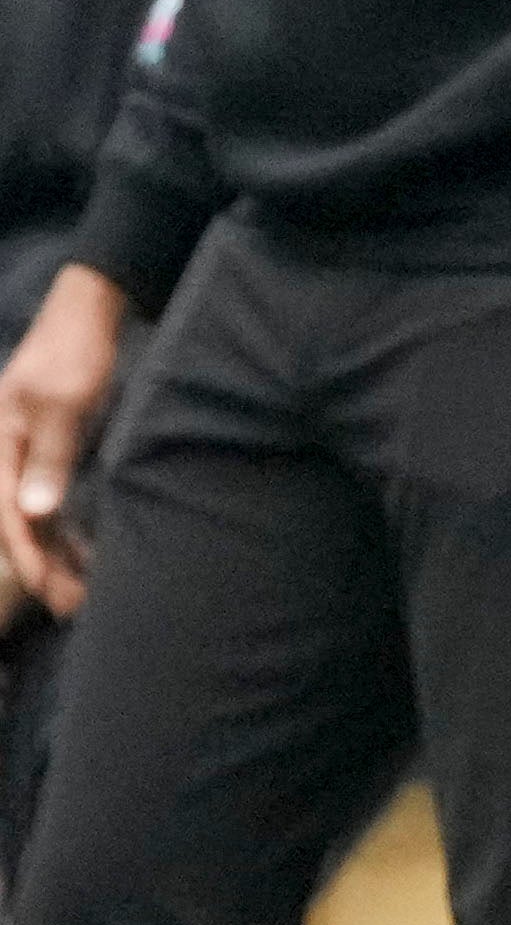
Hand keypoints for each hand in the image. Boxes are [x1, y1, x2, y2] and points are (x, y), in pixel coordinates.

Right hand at [0, 264, 124, 612]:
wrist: (88, 317)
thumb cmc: (75, 354)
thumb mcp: (64, 402)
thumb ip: (48, 456)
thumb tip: (33, 513)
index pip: (6, 515)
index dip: (26, 556)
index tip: (49, 590)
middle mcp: (4, 458)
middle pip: (17, 523)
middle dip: (42, 567)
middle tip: (72, 607)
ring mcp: (24, 459)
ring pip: (34, 519)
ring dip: (56, 556)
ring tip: (82, 595)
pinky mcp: (48, 456)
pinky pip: (50, 506)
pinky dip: (66, 534)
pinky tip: (88, 559)